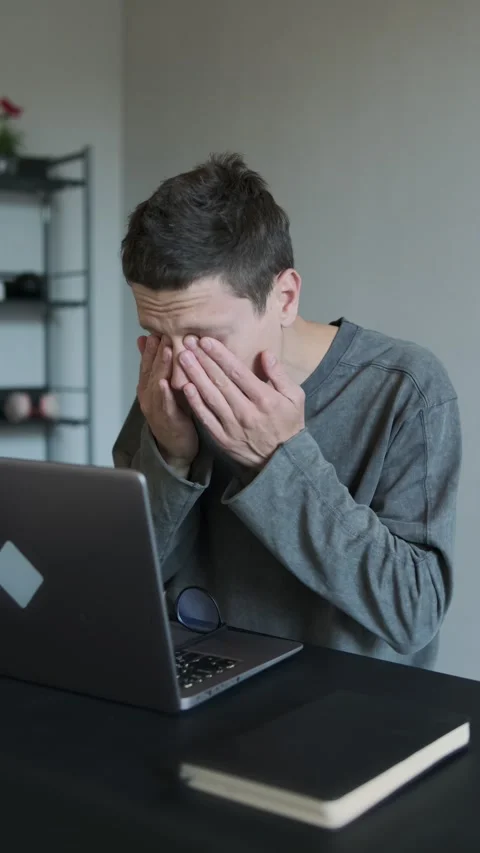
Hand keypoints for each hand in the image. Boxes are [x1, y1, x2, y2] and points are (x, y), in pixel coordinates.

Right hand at [137, 335, 198, 470]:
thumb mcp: (167, 386)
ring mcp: (155, 408)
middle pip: (151, 369)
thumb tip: (150, 339)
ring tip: (166, 351)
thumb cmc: (175, 413)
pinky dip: (164, 394)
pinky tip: (165, 383)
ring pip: (156, 384)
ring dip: (161, 367)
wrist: (176, 446)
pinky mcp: (166, 421)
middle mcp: (148, 395)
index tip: (158, 327)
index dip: (152, 345)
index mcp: (148, 385)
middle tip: (163, 332)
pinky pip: (165, 406)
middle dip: (157, 350)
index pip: (148, 360)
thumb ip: (161, 365)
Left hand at [178, 337, 304, 468]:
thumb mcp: (295, 398)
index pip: (238, 372)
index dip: (220, 355)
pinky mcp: (223, 438)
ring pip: (210, 396)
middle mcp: (246, 411)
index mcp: (265, 399)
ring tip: (183, 358)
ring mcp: (233, 426)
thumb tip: (266, 354)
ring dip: (195, 376)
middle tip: (187, 342)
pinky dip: (195, 402)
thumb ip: (280, 375)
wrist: (282, 461)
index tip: (206, 340)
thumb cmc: (289, 425)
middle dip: (203, 360)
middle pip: (220, 381)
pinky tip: (185, 387)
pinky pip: (206, 418)